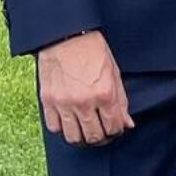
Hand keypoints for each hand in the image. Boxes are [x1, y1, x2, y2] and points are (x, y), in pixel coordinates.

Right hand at [37, 31, 134, 146]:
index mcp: (105, 94)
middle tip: (101, 132)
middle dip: (101, 138)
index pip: (114, 128)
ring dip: (82, 138)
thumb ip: (121, 101)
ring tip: (85, 130)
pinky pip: (54, 128)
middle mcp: (85, 102)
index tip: (115, 129)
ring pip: (73, 138)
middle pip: (94, 137)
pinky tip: (69, 121)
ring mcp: (65, 103)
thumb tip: (127, 124)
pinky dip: (62, 128)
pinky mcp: (48, 101)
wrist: (66, 37)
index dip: (116, 131)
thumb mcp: (114, 73)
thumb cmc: (92, 51)